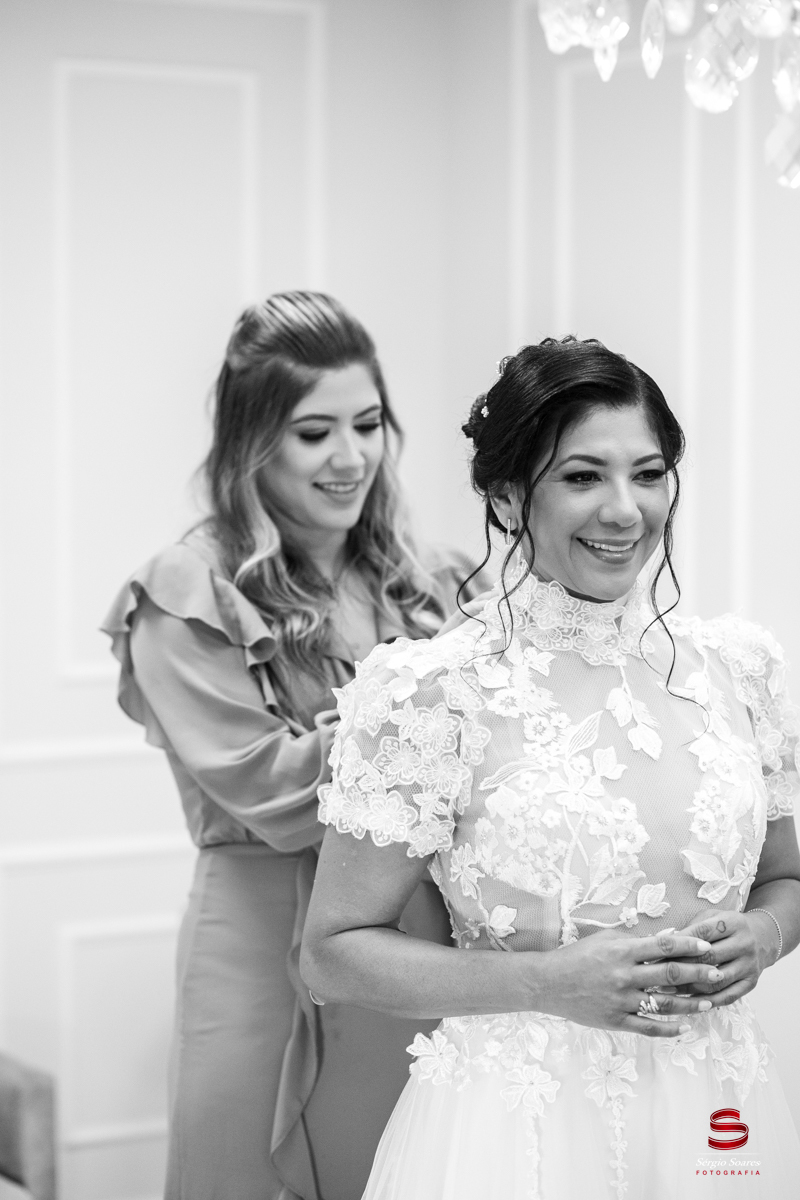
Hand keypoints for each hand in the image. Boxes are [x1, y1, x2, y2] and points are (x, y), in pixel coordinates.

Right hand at [538, 928, 721, 1037]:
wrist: (548, 983)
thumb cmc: (578, 956)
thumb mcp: (604, 939)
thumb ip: (633, 938)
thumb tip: (664, 936)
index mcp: (622, 952)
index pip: (664, 946)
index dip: (688, 945)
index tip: (707, 946)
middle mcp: (624, 976)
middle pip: (670, 975)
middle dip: (698, 974)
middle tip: (718, 973)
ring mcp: (621, 1000)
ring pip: (664, 1005)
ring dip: (690, 1004)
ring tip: (709, 1003)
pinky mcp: (615, 1021)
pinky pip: (647, 1028)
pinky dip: (668, 1029)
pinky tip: (684, 1028)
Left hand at [670, 908, 779, 1007]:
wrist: (762, 938)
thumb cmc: (726, 927)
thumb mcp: (711, 918)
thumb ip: (690, 929)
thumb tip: (662, 943)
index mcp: (732, 922)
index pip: (702, 933)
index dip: (679, 943)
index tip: (657, 952)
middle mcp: (744, 943)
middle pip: (709, 958)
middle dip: (682, 966)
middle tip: (659, 973)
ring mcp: (749, 965)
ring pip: (716, 981)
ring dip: (690, 987)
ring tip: (668, 990)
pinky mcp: (751, 983)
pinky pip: (727, 996)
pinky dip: (707, 1001)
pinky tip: (689, 1002)